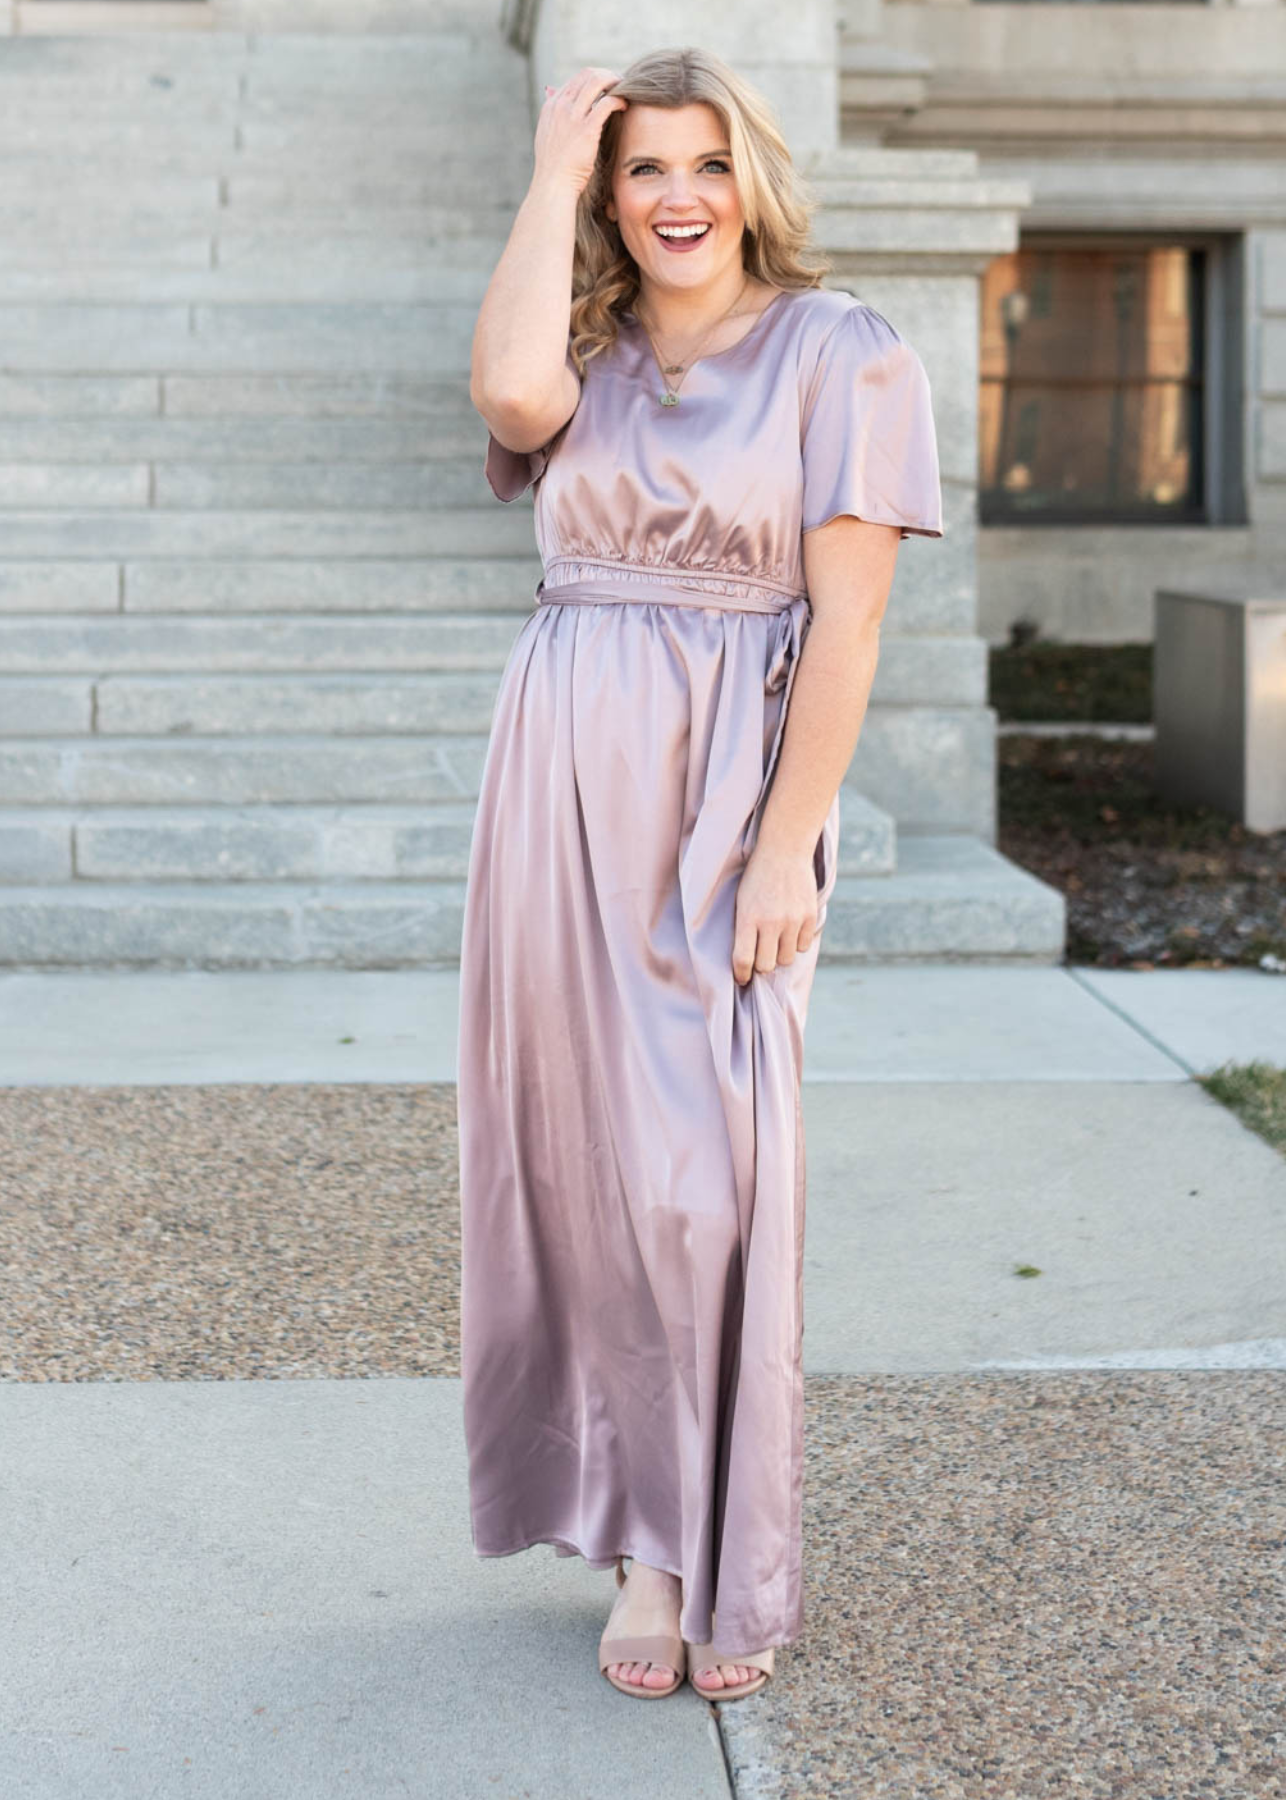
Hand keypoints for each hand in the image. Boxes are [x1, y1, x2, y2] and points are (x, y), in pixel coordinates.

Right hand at [533, 67, 627, 197]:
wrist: (553, 184)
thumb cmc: (554, 165)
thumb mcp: (546, 132)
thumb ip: (552, 112)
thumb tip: (550, 90)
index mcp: (551, 105)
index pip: (576, 79)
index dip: (595, 79)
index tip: (607, 88)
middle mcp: (560, 106)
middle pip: (587, 74)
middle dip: (607, 76)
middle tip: (620, 86)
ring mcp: (572, 117)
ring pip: (597, 82)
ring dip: (615, 83)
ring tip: (625, 92)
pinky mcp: (586, 129)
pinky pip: (607, 103)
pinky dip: (619, 100)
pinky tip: (624, 106)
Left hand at [731, 842, 819, 985]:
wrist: (783, 851)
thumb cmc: (756, 878)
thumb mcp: (741, 901)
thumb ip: (744, 929)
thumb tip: (747, 961)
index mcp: (748, 918)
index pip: (743, 960)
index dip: (741, 974)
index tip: (741, 978)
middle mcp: (770, 922)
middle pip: (766, 965)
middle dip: (761, 965)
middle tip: (760, 956)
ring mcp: (792, 920)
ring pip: (786, 959)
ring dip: (779, 954)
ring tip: (775, 941)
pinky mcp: (809, 916)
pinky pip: (802, 946)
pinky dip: (796, 943)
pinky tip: (790, 931)